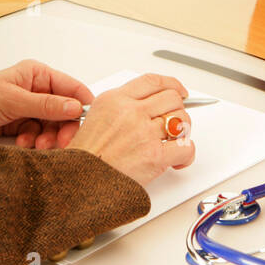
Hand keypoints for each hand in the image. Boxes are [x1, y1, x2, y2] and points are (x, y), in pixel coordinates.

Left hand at [0, 59, 90, 149]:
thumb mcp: (13, 100)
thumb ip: (45, 105)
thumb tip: (75, 107)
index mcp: (37, 75)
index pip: (71, 88)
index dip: (82, 105)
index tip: (87, 123)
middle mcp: (37, 91)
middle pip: (65, 112)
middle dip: (64, 128)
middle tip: (63, 143)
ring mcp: (30, 110)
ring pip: (54, 128)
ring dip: (48, 138)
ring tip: (38, 145)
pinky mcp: (22, 128)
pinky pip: (40, 137)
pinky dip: (35, 143)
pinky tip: (23, 144)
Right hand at [67, 73, 195, 186]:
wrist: (78, 183)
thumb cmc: (84, 158)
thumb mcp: (94, 118)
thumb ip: (119, 107)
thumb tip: (144, 106)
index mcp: (115, 100)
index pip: (153, 81)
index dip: (172, 84)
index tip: (179, 92)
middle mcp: (131, 112)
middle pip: (172, 98)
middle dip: (178, 110)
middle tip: (174, 123)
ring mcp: (144, 133)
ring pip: (182, 120)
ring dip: (182, 132)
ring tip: (172, 142)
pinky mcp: (154, 156)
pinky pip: (185, 147)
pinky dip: (186, 155)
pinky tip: (177, 161)